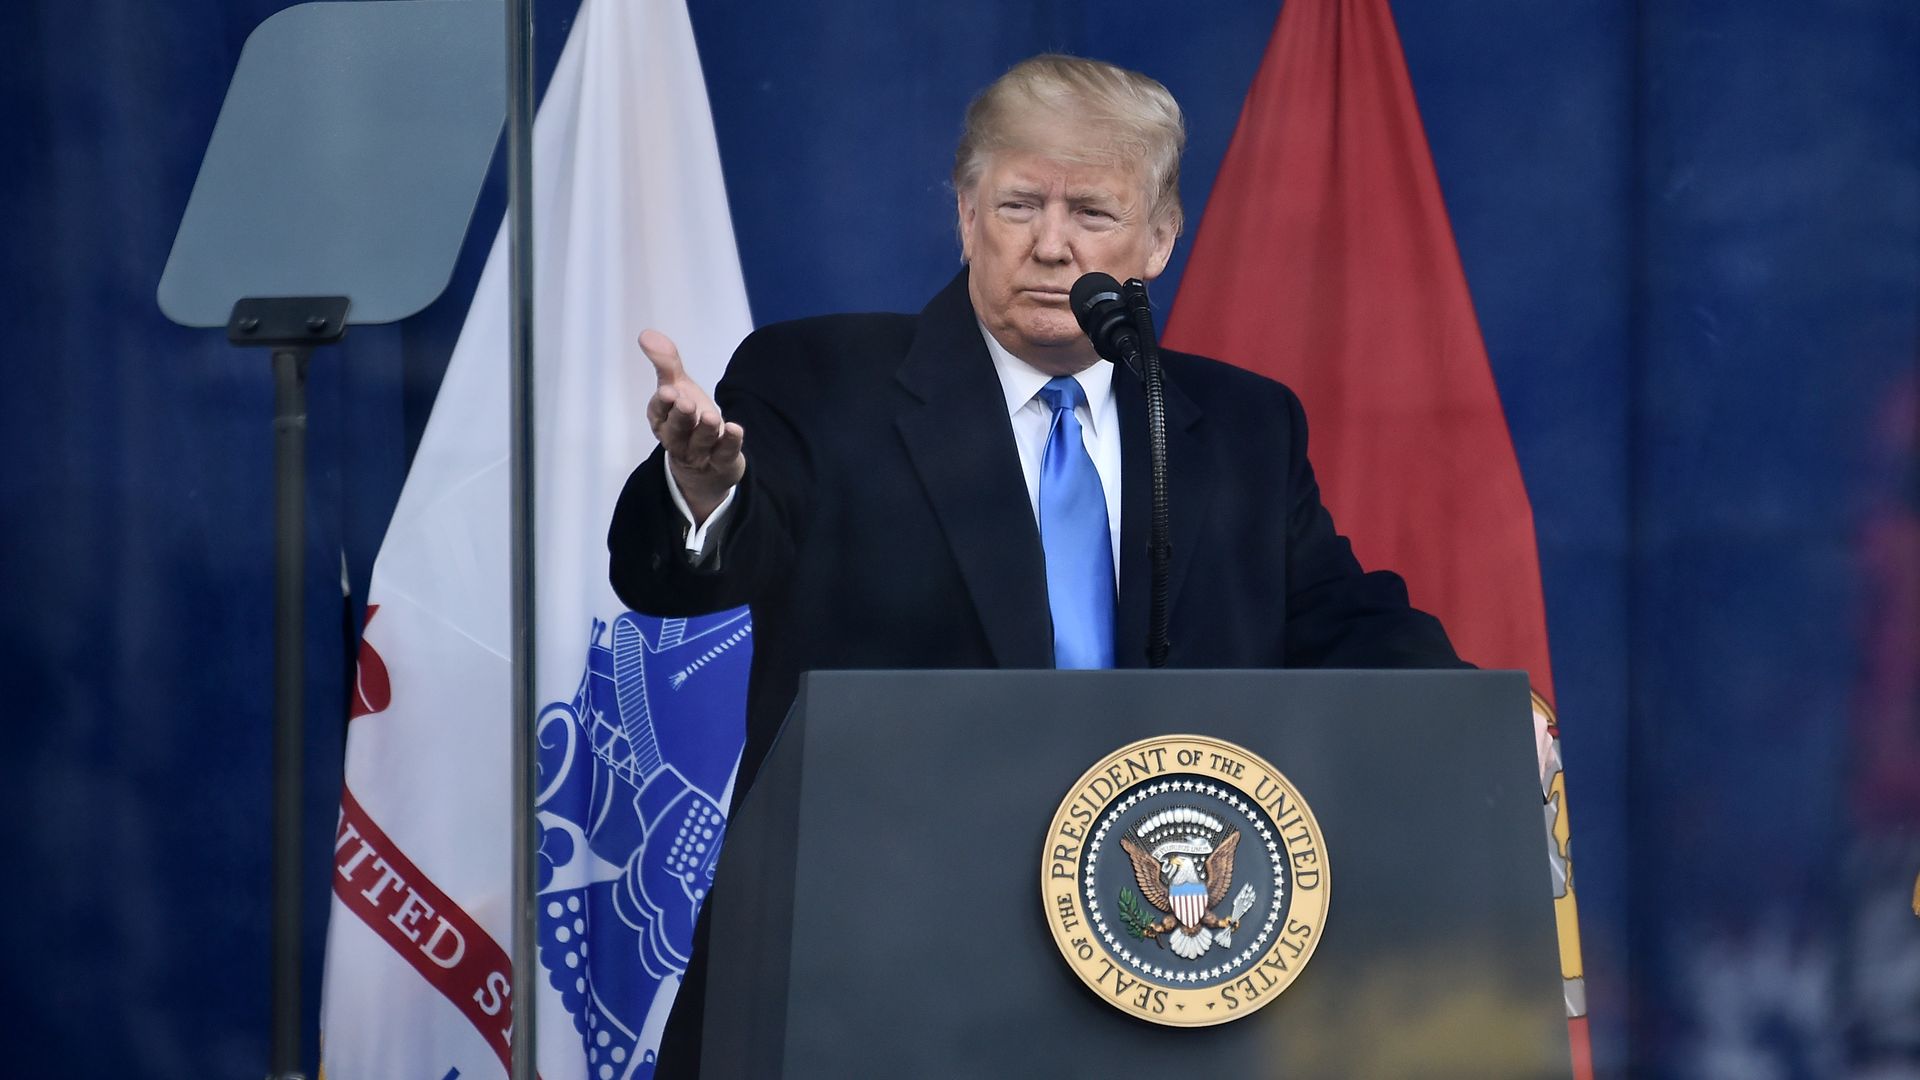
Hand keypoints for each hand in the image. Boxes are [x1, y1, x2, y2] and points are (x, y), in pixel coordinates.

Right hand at [641, 329, 743, 523]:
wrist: (706, 463)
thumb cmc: (688, 418)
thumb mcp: (678, 388)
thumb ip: (665, 363)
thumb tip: (646, 334)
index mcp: (662, 420)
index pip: (659, 412)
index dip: (663, 404)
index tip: (668, 391)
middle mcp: (677, 438)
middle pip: (676, 430)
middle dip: (681, 417)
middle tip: (687, 404)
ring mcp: (700, 452)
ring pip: (700, 442)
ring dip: (705, 430)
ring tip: (711, 417)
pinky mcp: (722, 460)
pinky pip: (724, 453)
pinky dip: (730, 442)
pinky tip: (735, 429)